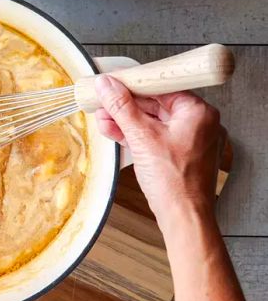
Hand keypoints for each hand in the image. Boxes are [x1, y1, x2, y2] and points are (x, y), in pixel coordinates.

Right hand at [94, 75, 223, 231]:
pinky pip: (155, 136)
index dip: (134, 84)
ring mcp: (190, 139)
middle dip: (125, 106)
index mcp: (198, 112)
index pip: (162, 87)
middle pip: (155, 104)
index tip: (113, 83)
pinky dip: (135, 135)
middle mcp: (199, 123)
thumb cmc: (174, 182)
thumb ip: (122, 107)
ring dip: (126, 121)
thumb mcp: (141, 137)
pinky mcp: (180, 154)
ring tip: (103, 120)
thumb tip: (107, 85)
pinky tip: (114, 132)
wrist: (183, 217)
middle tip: (102, 103)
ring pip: (153, 121)